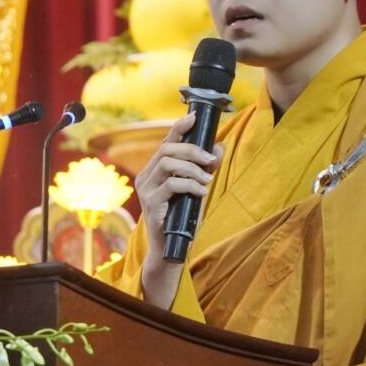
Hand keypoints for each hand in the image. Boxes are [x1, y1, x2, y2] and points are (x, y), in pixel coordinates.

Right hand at [134, 113, 224, 306]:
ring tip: (207, 180)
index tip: (194, 117)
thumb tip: (219, 146)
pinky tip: (201, 192)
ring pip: (168, 164)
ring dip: (192, 169)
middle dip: (192, 150)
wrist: (171, 248)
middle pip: (166, 150)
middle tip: (210, 160)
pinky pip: (172, 185)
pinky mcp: (151, 204)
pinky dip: (190, 185)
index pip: (166, 142)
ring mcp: (146, 190)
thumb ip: (205, 168)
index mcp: (154, 170)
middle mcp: (146, 176)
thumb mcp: (197, 188)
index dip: (179, 128)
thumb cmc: (182, 217)